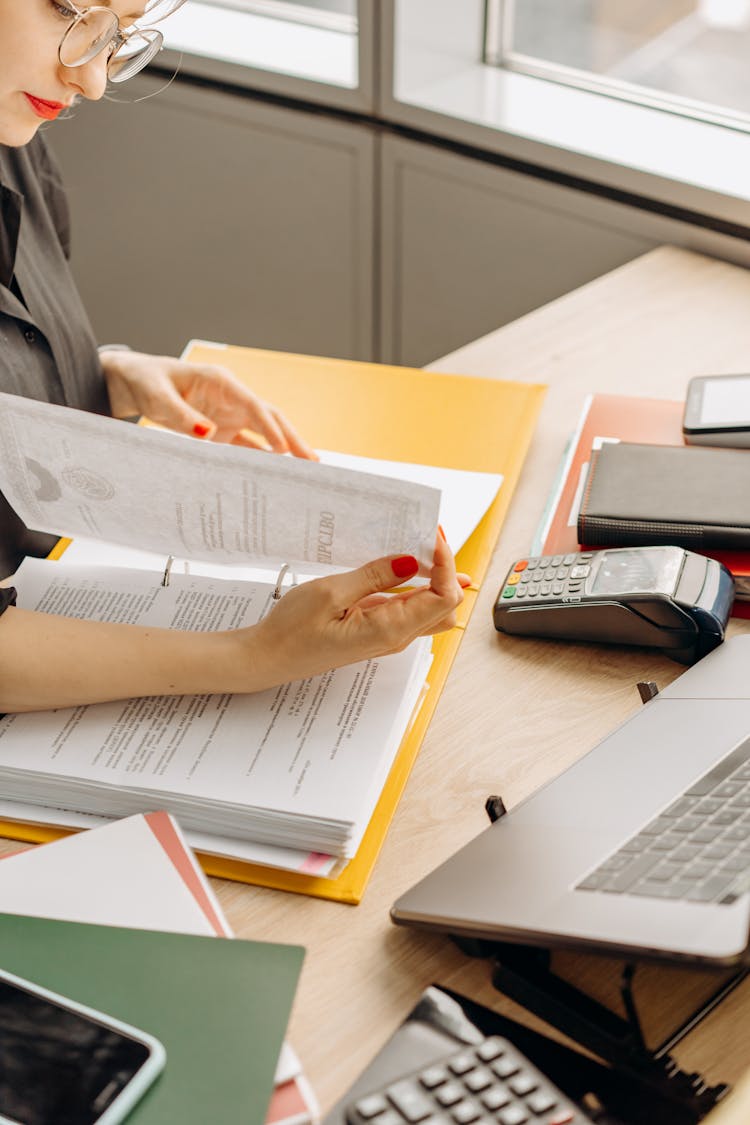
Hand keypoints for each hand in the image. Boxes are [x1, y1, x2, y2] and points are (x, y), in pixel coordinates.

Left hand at [100, 349, 316, 458]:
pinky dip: (261, 459)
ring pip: (264, 433)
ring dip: (284, 450)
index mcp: (220, 382)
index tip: (283, 449)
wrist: (136, 382)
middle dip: (292, 439)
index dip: (270, 427)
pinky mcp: (222, 430)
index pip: (253, 405)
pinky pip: (247, 445)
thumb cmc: (147, 382)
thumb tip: (208, 433)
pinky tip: (275, 474)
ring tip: (305, 469)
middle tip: (312, 460)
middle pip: (269, 418)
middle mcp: (231, 398)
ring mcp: (229, 414)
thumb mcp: (157, 397)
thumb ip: (182, 415)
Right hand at [247, 534, 464, 688]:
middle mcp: (396, 636)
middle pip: (446, 605)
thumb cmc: (292, 631)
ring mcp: (388, 634)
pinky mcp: (378, 629)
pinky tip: (403, 563)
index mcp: (390, 630)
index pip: (443, 597)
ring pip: (431, 607)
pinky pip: (408, 606)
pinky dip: (415, 584)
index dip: (447, 565)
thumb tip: (411, 561)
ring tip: (418, 545)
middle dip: (446, 569)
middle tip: (429, 537)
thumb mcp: (331, 593)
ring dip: (433, 576)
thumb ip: (374, 576)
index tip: (432, 537)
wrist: (269, 657)